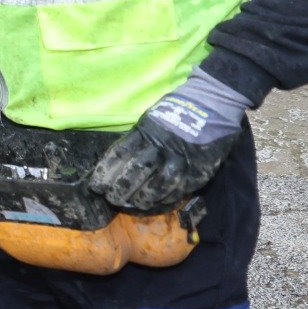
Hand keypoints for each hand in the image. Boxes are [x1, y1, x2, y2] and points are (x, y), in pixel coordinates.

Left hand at [88, 70, 250, 213]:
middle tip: (112, 199)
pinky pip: (178, 190)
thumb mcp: (150, 120)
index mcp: (145, 131)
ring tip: (133, 203)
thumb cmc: (176, 112)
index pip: (120, 155)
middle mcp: (162, 146)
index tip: (95, 186)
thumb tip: (115, 165)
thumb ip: (136, 141)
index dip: (105, 173)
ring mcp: (181, 159)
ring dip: (142, 198)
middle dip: (121, 189)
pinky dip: (165, 199)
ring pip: (157, 185)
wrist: (212, 104)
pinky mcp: (198, 170)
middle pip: (136, 172)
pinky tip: (156, 203)